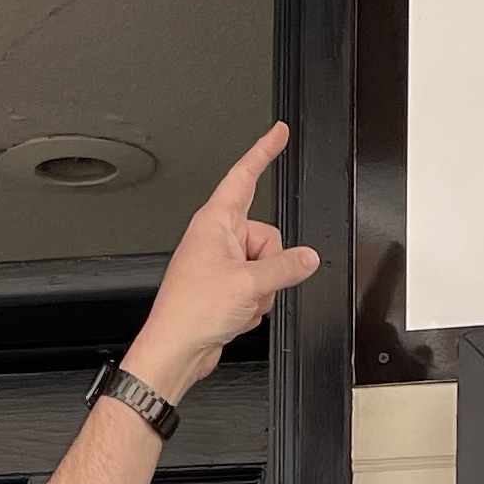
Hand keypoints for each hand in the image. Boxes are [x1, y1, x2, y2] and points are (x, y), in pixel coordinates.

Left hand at [127, 123, 319, 399]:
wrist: (175, 349)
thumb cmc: (191, 310)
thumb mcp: (249, 283)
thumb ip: (286, 267)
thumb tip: (308, 257)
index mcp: (214, 222)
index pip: (245, 176)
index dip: (263, 152)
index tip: (277, 133)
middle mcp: (215, 238)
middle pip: (267, 235)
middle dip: (271, 263)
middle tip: (253, 284)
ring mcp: (219, 263)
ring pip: (265, 265)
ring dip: (262, 289)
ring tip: (238, 302)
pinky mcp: (223, 287)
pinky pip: (256, 287)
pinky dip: (254, 303)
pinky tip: (236, 314)